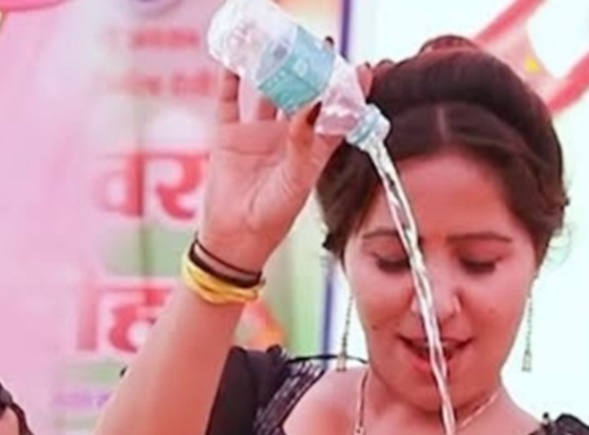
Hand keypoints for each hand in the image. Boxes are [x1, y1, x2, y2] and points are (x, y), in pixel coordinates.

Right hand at [199, 63, 373, 270]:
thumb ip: (306, 143)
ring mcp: (257, 134)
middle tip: (320, 45)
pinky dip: (230, 79)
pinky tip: (235, 59)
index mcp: (310, 149)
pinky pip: (229, 100)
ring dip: (274, 69)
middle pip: (302, 94)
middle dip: (311, 70)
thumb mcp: (297, 180)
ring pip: (267, 91)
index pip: (334, 112)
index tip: (360, 68)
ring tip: (281, 43)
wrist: (234, 238)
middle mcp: (287, 137)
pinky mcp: (228, 135)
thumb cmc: (272, 217)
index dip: (347, 91)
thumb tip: (317, 103)